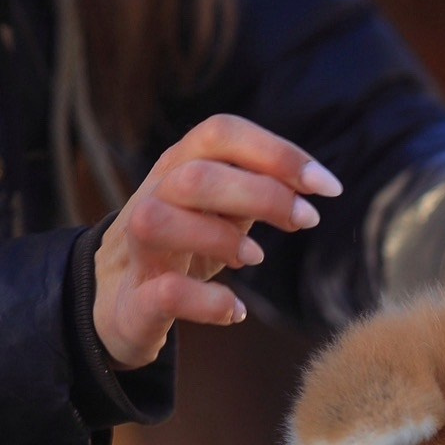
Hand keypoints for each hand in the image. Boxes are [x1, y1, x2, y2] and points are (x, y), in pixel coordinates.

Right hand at [93, 114, 341, 368]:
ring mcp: (136, 248)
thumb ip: (258, 188)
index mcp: (179, 165)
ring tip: (255, 259)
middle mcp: (153, 197)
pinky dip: (208, 302)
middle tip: (306, 221)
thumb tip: (314, 182)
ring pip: (160, 220)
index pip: (222, 134)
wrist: (117, 302)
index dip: (277, 153)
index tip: (327, 187)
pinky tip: (236, 310)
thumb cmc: (181, 246)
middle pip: (196, 174)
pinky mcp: (134, 301)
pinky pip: (164, 292)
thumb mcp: (220, 207)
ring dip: (219, 237)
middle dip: (261, 193)